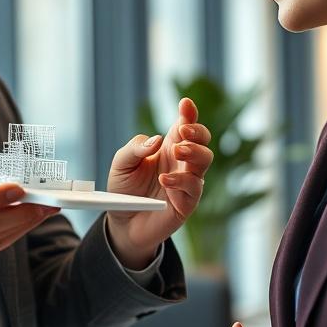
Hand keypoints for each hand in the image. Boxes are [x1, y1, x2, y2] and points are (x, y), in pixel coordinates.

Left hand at [105, 98, 211, 268]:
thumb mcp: (121, 163)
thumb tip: (156, 140)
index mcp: (168, 146)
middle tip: (182, 132)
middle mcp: (182, 161)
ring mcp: (188, 181)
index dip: (188, 112)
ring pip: (205, 159)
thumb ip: (135, 148)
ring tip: (176, 151)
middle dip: (197, 131)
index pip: (184, 124)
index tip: (185, 104)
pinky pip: (193, 187)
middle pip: (203, 139)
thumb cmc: (124, 189)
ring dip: (194, 152)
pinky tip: (164, 179)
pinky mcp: (187, 202)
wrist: (122, 223)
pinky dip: (180, 180)